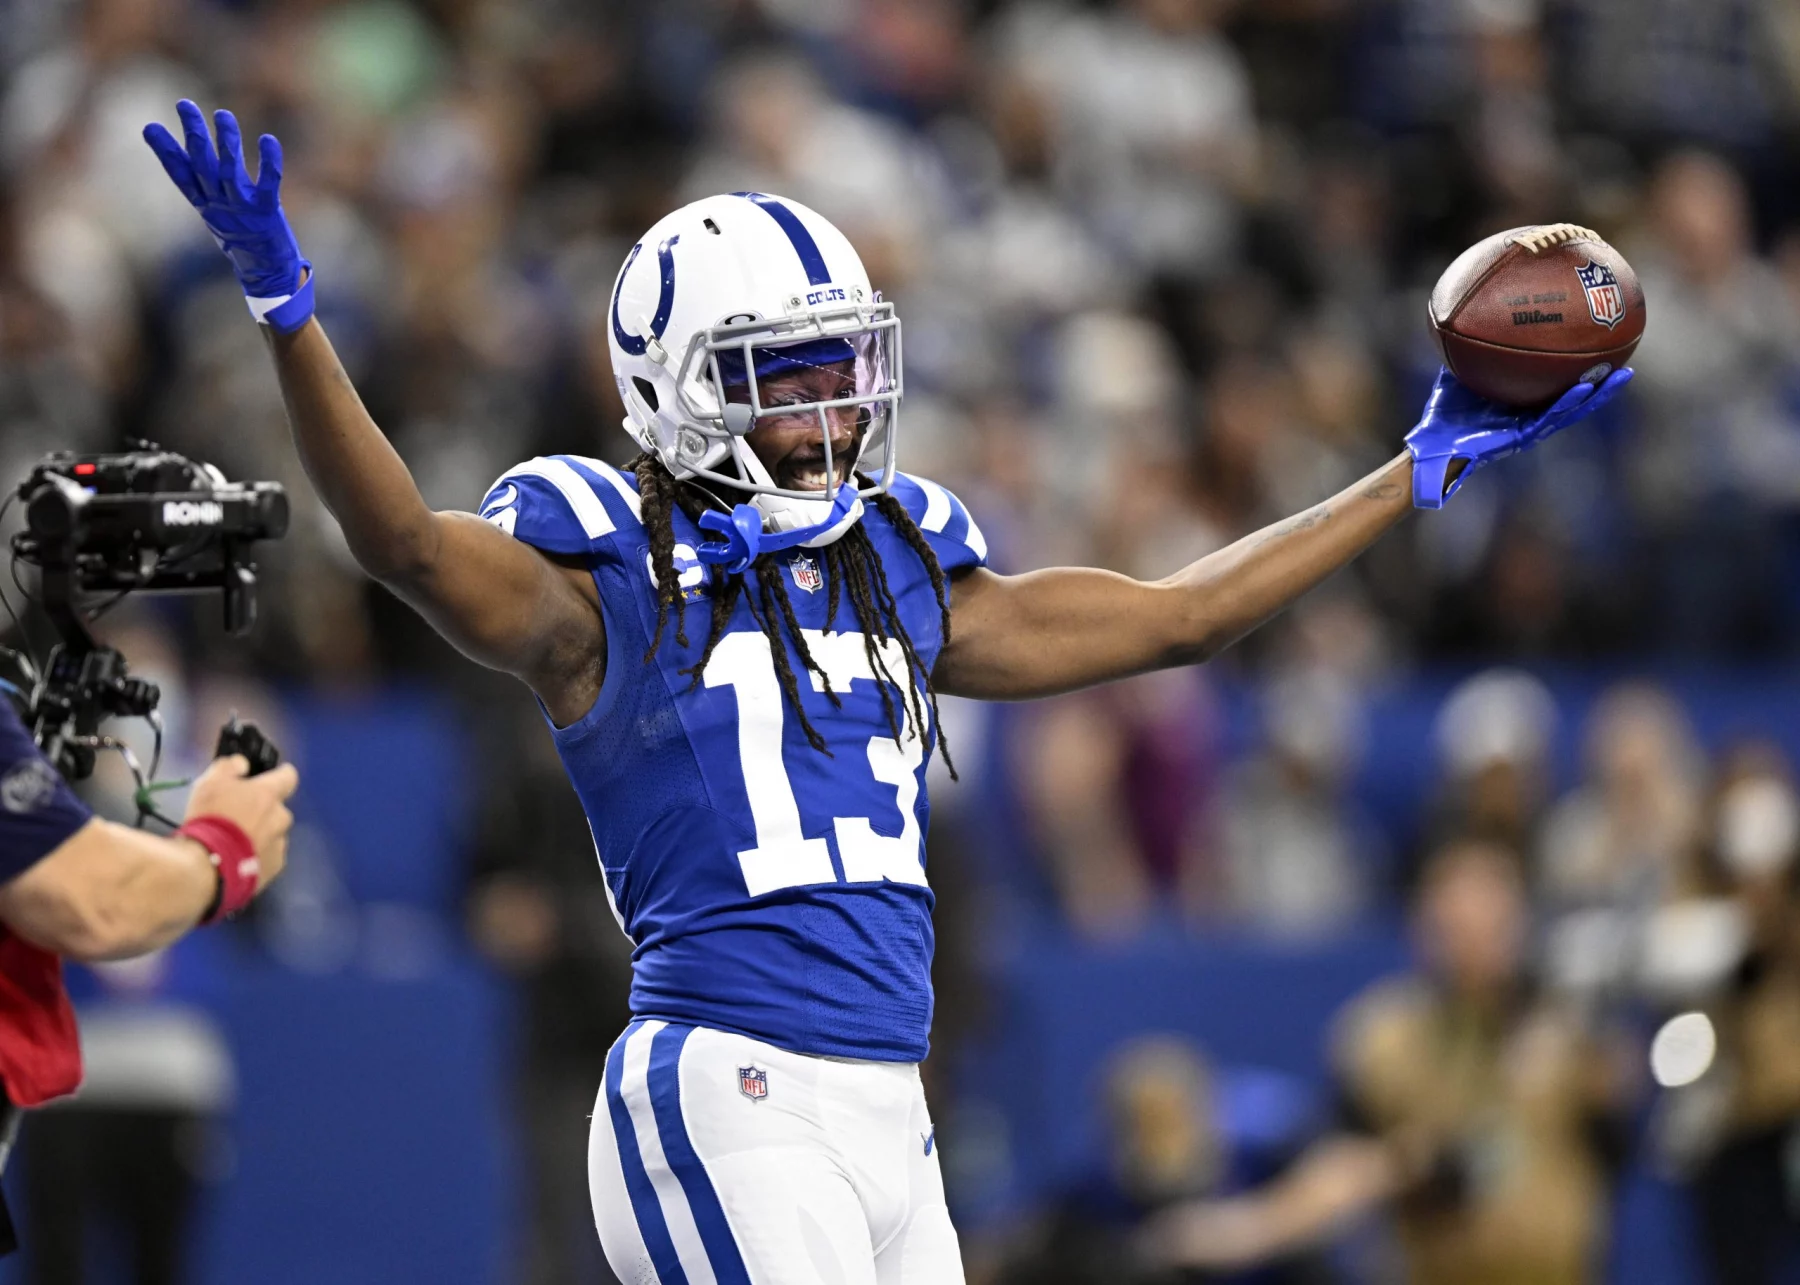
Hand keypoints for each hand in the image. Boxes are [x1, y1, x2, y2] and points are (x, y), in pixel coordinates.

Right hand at [143, 100, 314, 332]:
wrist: (267, 275)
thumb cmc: (241, 238)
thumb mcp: (215, 212)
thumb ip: (200, 185)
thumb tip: (189, 166)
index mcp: (205, 204)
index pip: (181, 175)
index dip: (166, 152)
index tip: (149, 127)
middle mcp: (220, 205)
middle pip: (202, 166)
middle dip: (194, 134)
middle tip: (184, 104)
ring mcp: (243, 209)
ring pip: (230, 171)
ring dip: (226, 142)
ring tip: (223, 114)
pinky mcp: (268, 213)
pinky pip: (268, 184)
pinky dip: (268, 163)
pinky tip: (267, 140)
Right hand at [184, 755, 299, 890]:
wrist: (207, 865)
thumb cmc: (209, 819)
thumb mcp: (209, 783)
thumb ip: (228, 767)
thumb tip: (243, 764)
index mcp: (268, 794)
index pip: (288, 777)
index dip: (281, 774)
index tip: (276, 775)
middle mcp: (280, 817)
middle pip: (278, 809)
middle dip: (264, 810)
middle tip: (240, 817)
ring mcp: (280, 844)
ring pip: (276, 833)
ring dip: (263, 834)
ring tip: (237, 842)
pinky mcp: (274, 867)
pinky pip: (271, 856)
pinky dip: (260, 855)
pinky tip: (241, 858)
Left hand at [1404, 365, 1633, 508]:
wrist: (1432, 445)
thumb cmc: (1444, 413)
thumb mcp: (1459, 371)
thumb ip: (1468, 345)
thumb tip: (1468, 309)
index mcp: (1524, 402)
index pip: (1559, 383)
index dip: (1581, 368)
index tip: (1602, 347)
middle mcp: (1533, 414)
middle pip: (1577, 396)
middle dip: (1601, 381)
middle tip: (1627, 362)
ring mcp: (1530, 427)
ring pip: (1573, 410)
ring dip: (1598, 395)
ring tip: (1620, 376)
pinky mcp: (1522, 438)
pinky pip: (1550, 419)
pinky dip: (1568, 404)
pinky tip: (1583, 388)